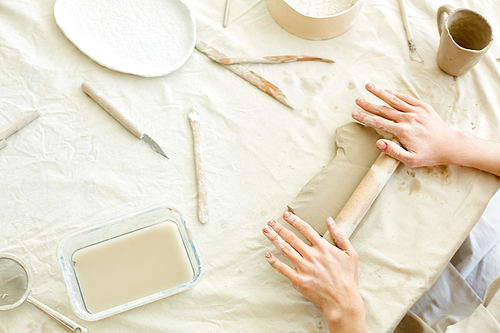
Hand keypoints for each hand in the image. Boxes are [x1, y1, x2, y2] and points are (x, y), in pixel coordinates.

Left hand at [263, 212, 366, 332]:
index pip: (305, 229)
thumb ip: (340, 235)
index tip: (286, 215)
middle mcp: (312, 256)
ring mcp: (304, 268)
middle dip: (280, 228)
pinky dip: (274, 262)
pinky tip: (267, 255)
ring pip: (285, 250)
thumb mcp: (351, 254)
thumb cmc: (348, 278)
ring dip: (274, 239)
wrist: (343, 301)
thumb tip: (330, 220)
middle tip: (270, 221)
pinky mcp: (299, 280)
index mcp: (323, 248)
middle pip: (292, 238)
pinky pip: (283, 269)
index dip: (294, 220)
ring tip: (266, 231)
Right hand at [352, 82, 456, 166]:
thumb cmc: (429, 154)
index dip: (365, 118)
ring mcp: (416, 111)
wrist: (450, 145)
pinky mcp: (423, 107)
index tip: (354, 114)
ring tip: (369, 86)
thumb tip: (378, 144)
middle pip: (384, 109)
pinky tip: (386, 91)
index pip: (379, 123)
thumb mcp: (411, 160)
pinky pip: (406, 98)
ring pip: (394, 100)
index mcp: (403, 131)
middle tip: (357, 99)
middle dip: (368, 104)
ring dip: (380, 93)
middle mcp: (408, 119)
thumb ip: (393, 151)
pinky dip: (395, 94)